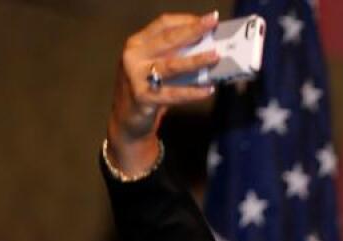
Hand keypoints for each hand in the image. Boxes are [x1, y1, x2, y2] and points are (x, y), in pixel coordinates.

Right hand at [106, 12, 220, 174]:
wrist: (127, 119)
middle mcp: (133, 56)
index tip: (208, 19)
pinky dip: (192, 92)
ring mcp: (136, 77)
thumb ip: (173, 54)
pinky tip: (208, 90)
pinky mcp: (143, 97)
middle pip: (167, 39)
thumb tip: (208, 46)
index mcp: (137, 43)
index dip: (186, 20)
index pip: (163, 24)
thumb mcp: (154, 65)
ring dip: (196, 60)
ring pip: (171, 65)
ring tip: (215, 57)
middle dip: (193, 30)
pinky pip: (173, 94)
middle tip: (213, 24)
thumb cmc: (147, 88)